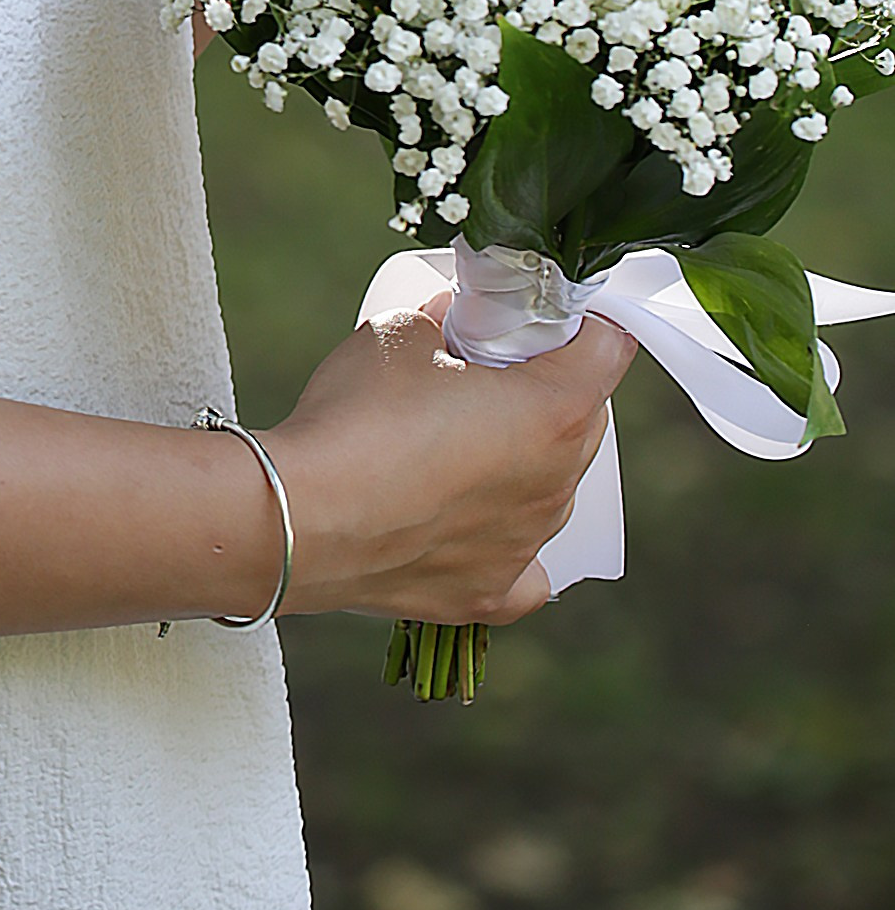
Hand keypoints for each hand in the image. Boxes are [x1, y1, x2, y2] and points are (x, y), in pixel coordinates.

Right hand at [267, 294, 633, 622]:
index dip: (582, 323)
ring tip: (456, 440)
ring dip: (524, 460)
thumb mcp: (401, 331)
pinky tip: (470, 520)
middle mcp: (556, 486)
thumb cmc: (357, 417)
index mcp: (552, 413)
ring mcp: (526, 547)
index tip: (544, 315)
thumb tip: (454, 324)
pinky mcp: (489, 593)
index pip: (610, 350)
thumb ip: (447, 322)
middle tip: (489, 368)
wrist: (300, 516)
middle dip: (550, 388)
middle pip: (585, 421)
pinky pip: (524, 565)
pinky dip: (506, 538)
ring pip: (553, 489)